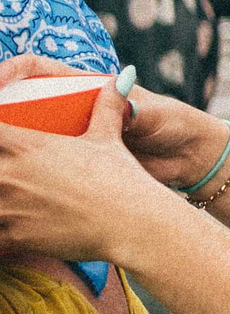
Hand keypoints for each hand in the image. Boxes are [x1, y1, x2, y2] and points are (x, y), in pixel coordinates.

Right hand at [0, 53, 222, 184]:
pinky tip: (23, 187)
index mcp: (84, 87)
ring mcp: (68, 138)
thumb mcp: (155, 113)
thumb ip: (136, 108)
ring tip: (10, 165)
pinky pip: (44, 168)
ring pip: (26, 140)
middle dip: (7, 115)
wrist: (188, 157)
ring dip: (16, 149)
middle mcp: (69, 111)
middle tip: (6, 137)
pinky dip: (31, 175)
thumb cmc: (174, 124)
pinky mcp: (73, 166)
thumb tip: (124, 104)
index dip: (10, 73)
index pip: (35, 70)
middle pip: (20, 107)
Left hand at [0, 65, 165, 263]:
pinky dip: (1, 226)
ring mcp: (7, 205)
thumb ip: (105, 108)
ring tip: (10, 197)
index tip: (4, 134)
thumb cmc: (121, 180)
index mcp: (24, 144)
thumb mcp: (109, 138)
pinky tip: (12, 222)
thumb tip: (120, 79)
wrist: (132, 224)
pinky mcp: (12, 234)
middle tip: (8, 170)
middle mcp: (8, 172)